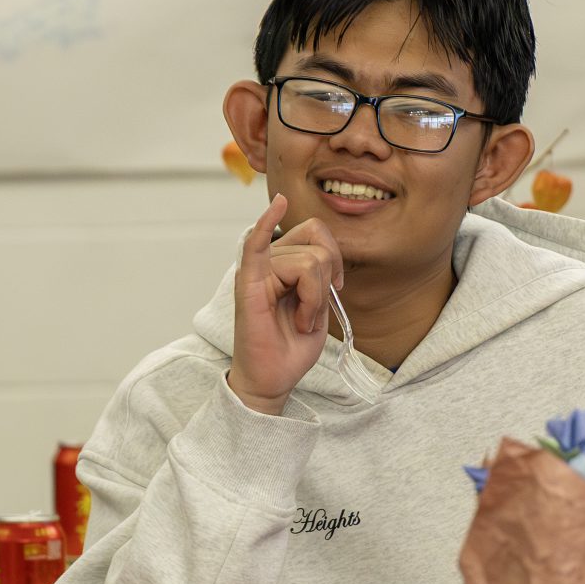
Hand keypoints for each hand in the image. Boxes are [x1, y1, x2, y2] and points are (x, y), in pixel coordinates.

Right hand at [227, 193, 344, 414]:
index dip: (334, 256)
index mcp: (286, 265)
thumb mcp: (318, 310)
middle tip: (312, 314)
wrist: (272, 379)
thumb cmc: (291, 348)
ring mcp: (258, 270)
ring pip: (307, 261)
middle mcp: (270, 262)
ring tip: (300, 321)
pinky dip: (268, 221)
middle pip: (317, 247)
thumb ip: (321, 281)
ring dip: (313, 299)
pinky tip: (278, 204)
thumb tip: (328, 261)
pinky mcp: (249, 283)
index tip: (335, 287)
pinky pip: (258, 242)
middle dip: (325, 284)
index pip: (316, 233)